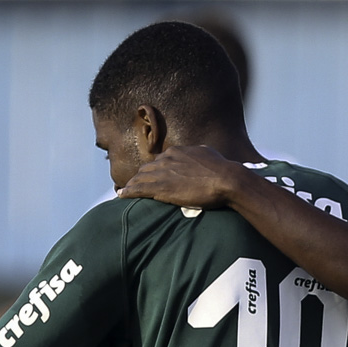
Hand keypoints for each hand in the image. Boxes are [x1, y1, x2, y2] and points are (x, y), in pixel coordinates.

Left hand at [118, 146, 248, 208]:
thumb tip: (198, 154)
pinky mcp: (160, 187)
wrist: (225, 180)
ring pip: (140, 178)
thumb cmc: (221, 169)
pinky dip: (128, 191)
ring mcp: (162, 172)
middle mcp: (166, 159)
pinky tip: (122, 195)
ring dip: (132, 184)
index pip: (159, 160)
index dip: (154, 169)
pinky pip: (138, 188)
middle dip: (141, 177)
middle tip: (135, 184)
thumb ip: (197, 154)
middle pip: (146, 169)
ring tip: (126, 190)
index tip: (152, 175)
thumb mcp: (207, 154)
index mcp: (176, 151)